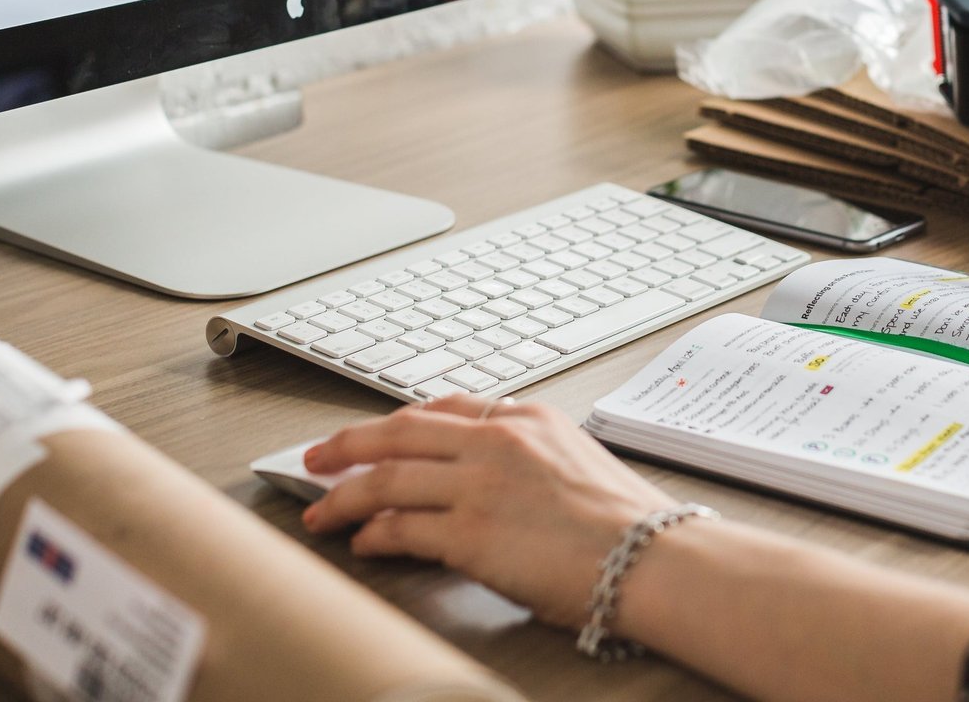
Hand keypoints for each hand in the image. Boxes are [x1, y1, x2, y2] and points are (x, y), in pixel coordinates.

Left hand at [301, 394, 676, 626]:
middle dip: (347, 444)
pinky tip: (362, 542)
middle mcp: (498, 441)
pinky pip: (399, 527)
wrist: (651, 559)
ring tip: (320, 510)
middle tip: (317, 458)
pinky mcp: (470, 533)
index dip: (396, 422)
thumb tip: (484, 483)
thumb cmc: (628, 526)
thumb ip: (526, 460)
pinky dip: (372, 534)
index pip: (443, 408)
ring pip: (386, 477)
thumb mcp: (575, 463)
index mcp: (526, 419)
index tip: (372, 434)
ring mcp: (480, 484)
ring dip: (343, 495)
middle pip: (398, 431)